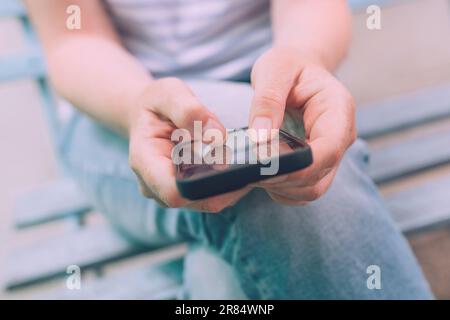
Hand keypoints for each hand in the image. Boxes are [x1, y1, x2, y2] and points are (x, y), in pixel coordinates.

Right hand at [128, 77, 250, 212]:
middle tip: (248, 160)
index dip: (205, 184)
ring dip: (229, 185)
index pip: (174, 192)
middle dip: (224, 185)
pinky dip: (227, 184)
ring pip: (209, 201)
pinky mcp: (185, 192)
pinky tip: (238, 164)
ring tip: (244, 160)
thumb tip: (217, 136)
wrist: (148, 114)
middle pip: (197, 200)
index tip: (229, 162)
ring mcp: (170, 192)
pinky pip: (212, 196)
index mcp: (145, 162)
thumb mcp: (168, 93)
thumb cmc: (155, 103)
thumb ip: (189, 110)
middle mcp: (155, 185)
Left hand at [249, 46, 356, 204]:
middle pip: (319, 178)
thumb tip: (260, 138)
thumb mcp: (275, 69)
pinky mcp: (315, 165)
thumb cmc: (288, 65)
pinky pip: (301, 189)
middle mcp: (340, 138)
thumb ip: (268, 101)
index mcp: (338, 110)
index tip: (265, 167)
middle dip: (283, 180)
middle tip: (247, 172)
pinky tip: (260, 175)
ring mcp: (329, 155)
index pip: (327, 150)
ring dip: (280, 188)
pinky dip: (280, 189)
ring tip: (250, 173)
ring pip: (310, 190)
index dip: (299, 166)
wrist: (298, 70)